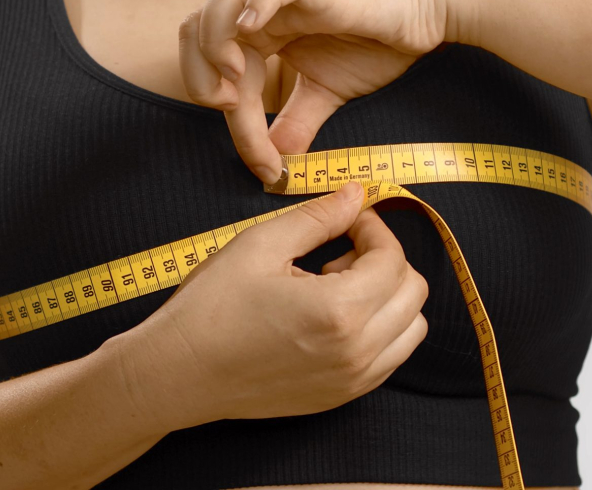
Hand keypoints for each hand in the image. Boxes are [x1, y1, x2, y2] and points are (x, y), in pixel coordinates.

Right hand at [122, 182, 428, 427]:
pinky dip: (379, 328)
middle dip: (386, 260)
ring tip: (337, 286)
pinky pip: (389, 357)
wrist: (177, 373)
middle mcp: (357, 352)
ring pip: (411, 328)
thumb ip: (318, 217)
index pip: (392, 258)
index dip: (373, 227)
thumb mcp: (260, 245)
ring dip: (388, 297)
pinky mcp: (341, 396)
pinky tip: (333, 316)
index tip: (347, 217)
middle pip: (413, 292)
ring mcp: (352, 380)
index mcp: (339, 311)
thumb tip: (355, 195)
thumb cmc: (210, 308)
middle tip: (341, 250)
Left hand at [179, 0, 450, 183]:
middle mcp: (260, 11)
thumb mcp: (326, 94)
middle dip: (199, 74)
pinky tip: (251, 28)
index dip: (236, 129)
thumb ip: (296, 124)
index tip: (267, 167)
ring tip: (236, 74)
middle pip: (195, 30)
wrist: (424, 10)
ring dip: (215, 38)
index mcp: (257, 36)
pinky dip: (256, 2)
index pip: (221, 79)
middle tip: (231, 108)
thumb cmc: (375, 42)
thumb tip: (276, 167)